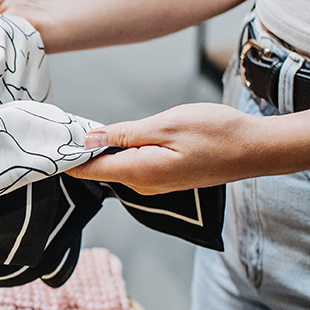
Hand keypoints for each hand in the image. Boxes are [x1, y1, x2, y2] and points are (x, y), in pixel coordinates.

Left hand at [70, 103, 261, 193]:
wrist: (257, 149)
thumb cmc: (218, 133)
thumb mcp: (167, 124)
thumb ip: (125, 134)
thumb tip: (90, 139)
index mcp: (139, 172)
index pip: (89, 170)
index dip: (68, 155)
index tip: (51, 140)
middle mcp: (143, 185)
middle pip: (100, 169)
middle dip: (84, 150)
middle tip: (66, 125)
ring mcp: (155, 184)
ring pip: (117, 166)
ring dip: (105, 148)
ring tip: (90, 128)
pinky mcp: (165, 178)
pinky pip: (134, 165)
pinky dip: (124, 151)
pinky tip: (124, 136)